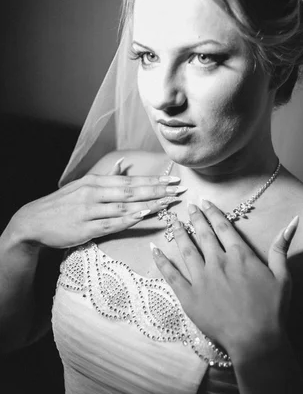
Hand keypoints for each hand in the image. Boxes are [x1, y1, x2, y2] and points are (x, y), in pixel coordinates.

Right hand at [11, 159, 183, 249]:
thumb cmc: (62, 205)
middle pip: (131, 190)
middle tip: (178, 190)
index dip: (153, 180)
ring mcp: (89, 210)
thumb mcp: (81, 186)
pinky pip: (111, 223)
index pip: (130, 180)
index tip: (173, 180)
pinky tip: (142, 216)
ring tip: (167, 203)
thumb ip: (105, 178)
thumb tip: (121, 166)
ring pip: (123, 206)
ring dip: (147, 204)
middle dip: (157, 190)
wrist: (33, 222)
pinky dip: (128, 219)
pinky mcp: (84, 228)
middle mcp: (93, 193)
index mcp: (95, 182)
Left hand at [151, 200, 298, 357]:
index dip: (213, 213)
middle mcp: (218, 263)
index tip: (205, 202)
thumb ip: (281, 247)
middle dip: (195, 218)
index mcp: (240, 256)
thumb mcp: (283, 276)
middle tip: (188, 207)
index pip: (223, 227)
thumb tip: (292, 221)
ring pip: (186, 250)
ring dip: (178, 233)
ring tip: (173, 221)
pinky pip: (172, 275)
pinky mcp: (189, 297)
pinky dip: (162, 261)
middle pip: (203, 235)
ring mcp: (201, 279)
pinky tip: (155, 249)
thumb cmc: (272, 310)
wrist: (256, 340)